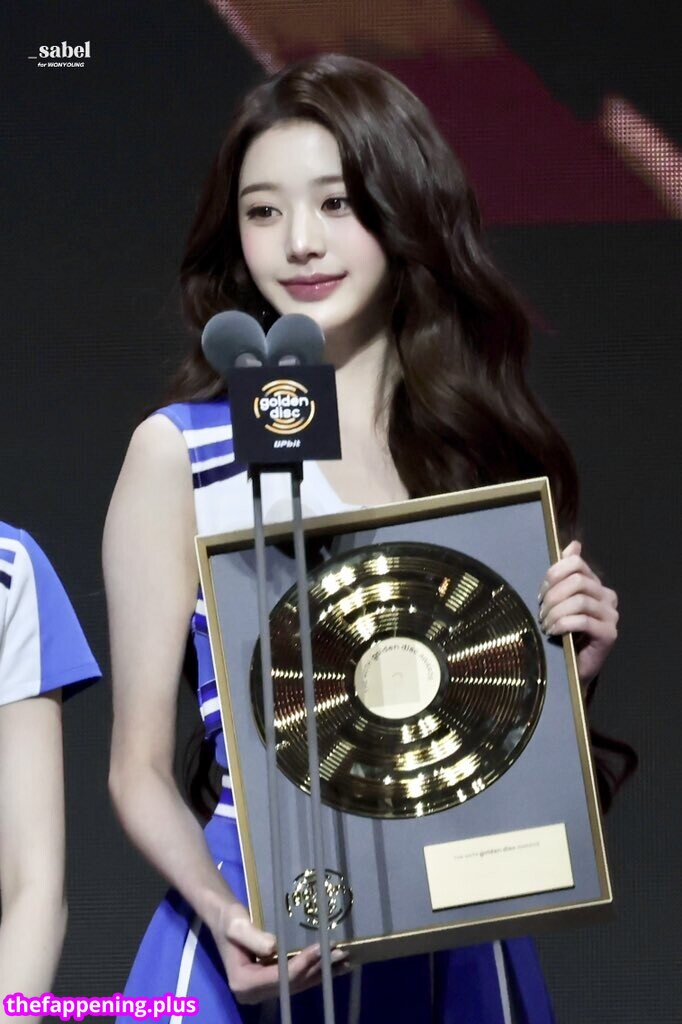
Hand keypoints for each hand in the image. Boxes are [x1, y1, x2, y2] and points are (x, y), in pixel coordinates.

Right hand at [214, 902, 348, 1004]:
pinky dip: (314, 972)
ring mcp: (263, 991)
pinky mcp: (270, 983)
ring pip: (297, 984)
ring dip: (320, 972)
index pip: (279, 978)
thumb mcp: (237, 924)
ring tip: (343, 961)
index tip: (321, 949)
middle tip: (340, 953)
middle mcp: (253, 993)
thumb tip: (274, 948)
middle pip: (291, 984)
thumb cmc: (228, 919)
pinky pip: (295, 980)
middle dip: (317, 968)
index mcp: (243, 983)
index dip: (302, 964)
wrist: (223, 919)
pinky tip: (332, 966)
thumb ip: (253, 937)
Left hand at [538, 540, 618, 686]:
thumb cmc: (563, 633)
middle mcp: (608, 597)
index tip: (541, 592)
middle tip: (541, 611)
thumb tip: (573, 545)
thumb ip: (565, 574)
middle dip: (553, 595)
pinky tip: (553, 631)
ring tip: (545, 624)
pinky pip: (583, 620)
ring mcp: (611, 616)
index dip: (554, 573)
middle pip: (578, 581)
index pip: (577, 564)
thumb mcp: (560, 600)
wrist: (572, 668)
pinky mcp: (609, 634)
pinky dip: (563, 624)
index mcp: (596, 585)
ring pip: (579, 601)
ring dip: (556, 612)